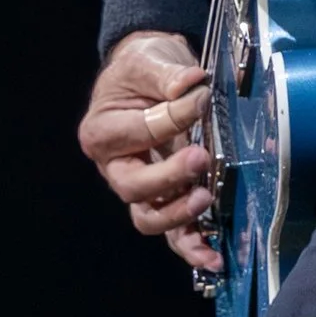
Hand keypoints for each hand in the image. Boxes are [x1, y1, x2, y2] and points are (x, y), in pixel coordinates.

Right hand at [79, 30, 219, 272]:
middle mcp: (114, 167)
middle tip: (201, 158)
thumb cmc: (142, 71)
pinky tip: (213, 256)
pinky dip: (191, 246)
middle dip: (169, 177)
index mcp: (102, 131)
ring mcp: (138, 190)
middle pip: (133, 187)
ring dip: (178, 215)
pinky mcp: (162, 202)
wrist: (149, 80)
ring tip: (205, 200)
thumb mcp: (149, 60)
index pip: (137, 132)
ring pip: (149, 217)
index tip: (202, 98)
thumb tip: (191, 84)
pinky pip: (172, 232)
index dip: (173, 118)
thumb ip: (167, 74)